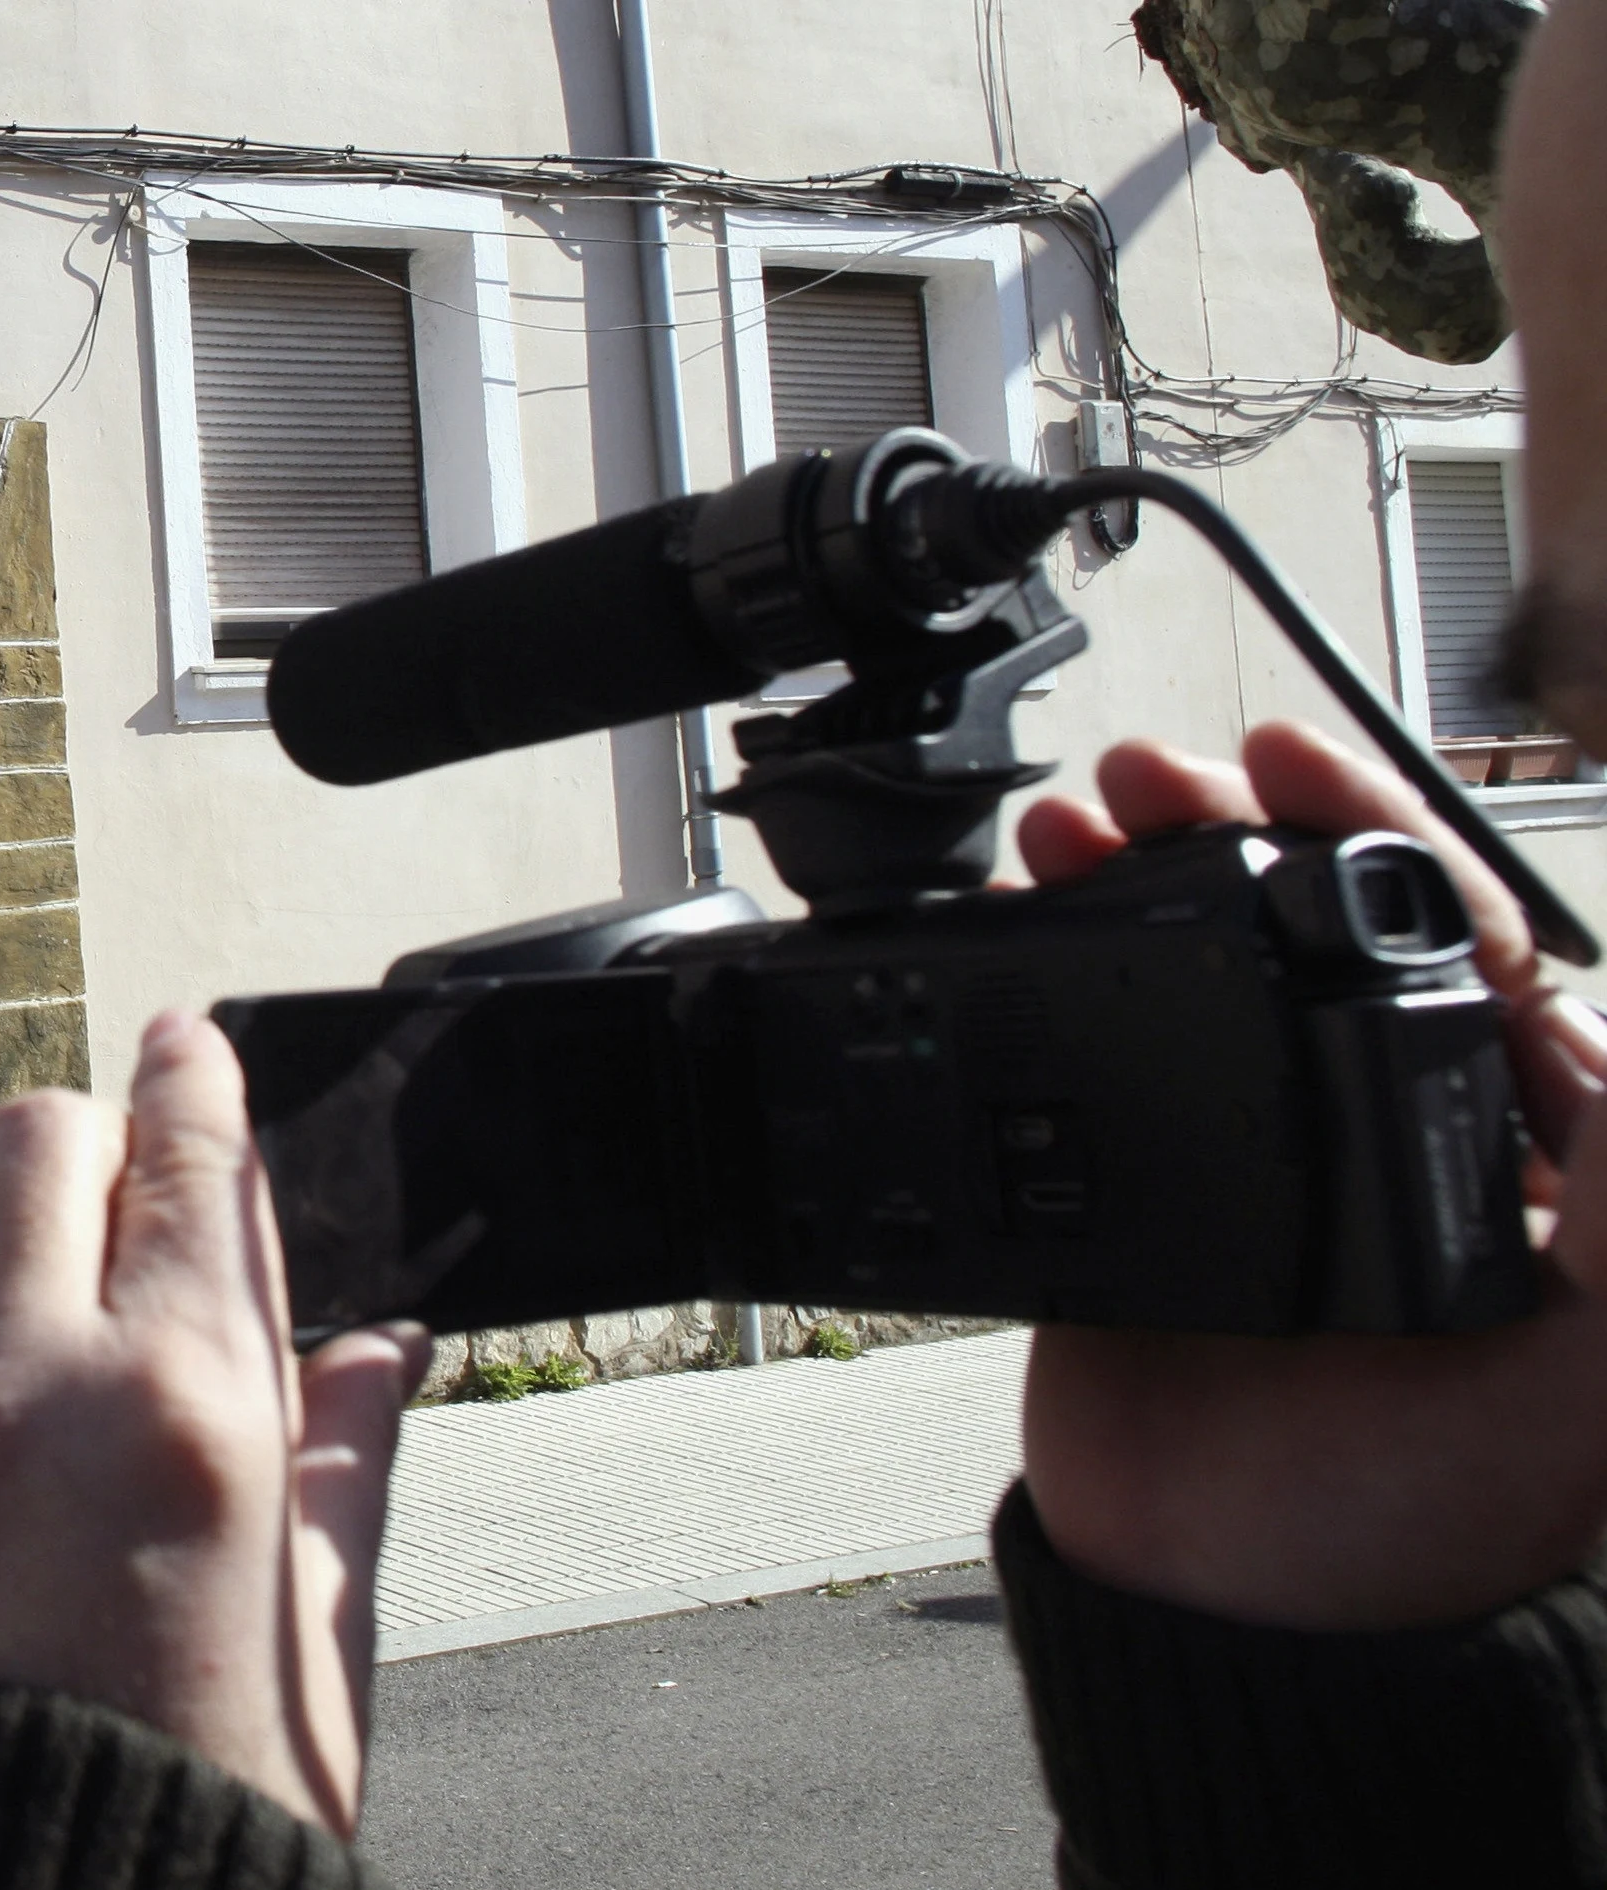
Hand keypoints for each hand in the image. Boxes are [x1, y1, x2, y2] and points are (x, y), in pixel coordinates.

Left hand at [0, 1012, 428, 1833]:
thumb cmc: (183, 1811)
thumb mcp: (324, 1641)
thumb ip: (352, 1467)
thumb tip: (385, 1356)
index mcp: (187, 1409)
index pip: (189, 1162)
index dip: (200, 1078)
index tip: (198, 1041)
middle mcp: (31, 1383)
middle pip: (40, 1137)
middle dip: (103, 1138)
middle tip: (148, 1191)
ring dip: (19, 1222)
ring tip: (80, 1301)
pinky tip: (10, 1399)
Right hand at [1017, 720, 1606, 1630]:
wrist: (1227, 1616)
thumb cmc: (1416, 1523)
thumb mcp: (1584, 1377)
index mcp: (1508, 1153)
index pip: (1464, 944)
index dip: (1381, 833)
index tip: (1303, 760)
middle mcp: (1381, 1137)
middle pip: (1312, 929)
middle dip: (1238, 829)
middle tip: (1162, 775)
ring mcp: (1255, 1162)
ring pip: (1198, 970)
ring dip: (1140, 876)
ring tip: (1081, 819)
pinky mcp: (1139, 1198)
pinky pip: (1094, 1054)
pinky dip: (1054, 966)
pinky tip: (1025, 914)